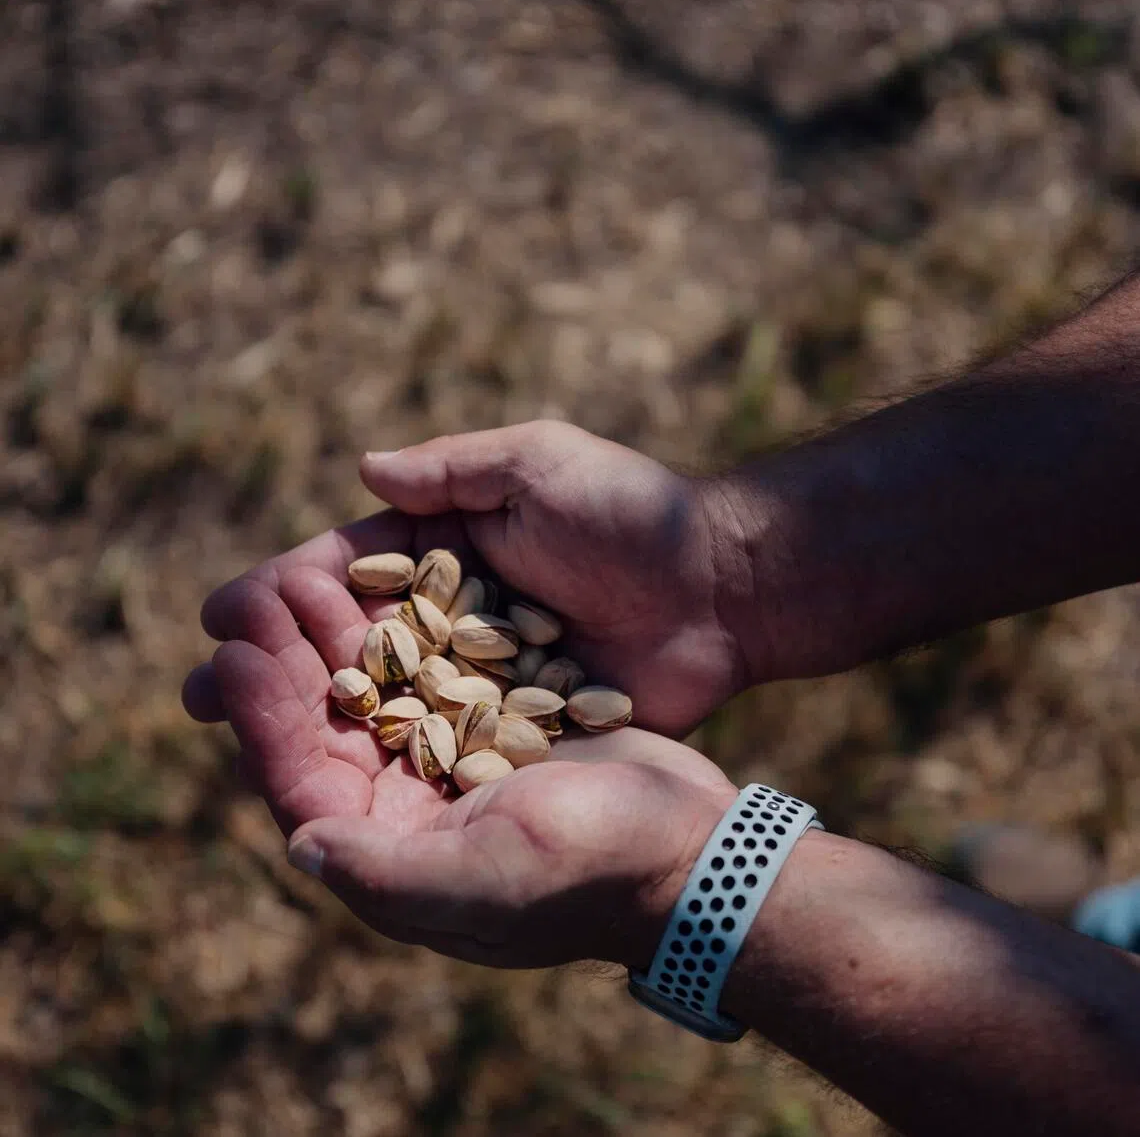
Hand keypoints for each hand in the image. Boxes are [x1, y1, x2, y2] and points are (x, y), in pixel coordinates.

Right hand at [185, 421, 757, 736]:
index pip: (348, 569)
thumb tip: (363, 468)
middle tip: (205, 689)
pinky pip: (442, 740)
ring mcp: (483, 674)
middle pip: (349, 641)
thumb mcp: (538, 465)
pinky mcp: (518, 723)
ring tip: (242, 740)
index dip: (285, 591)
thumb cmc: (632, 514)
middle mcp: (455, 614)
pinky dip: (389, 756)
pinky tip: (332, 784)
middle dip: (279, 662)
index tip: (225, 615)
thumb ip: (453, 471)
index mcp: (448, 548)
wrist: (722, 587)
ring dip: (314, 718)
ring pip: (383, 698)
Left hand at [207, 628, 735, 968]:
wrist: (694, 841)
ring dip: (332, 635)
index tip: (232, 656)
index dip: (261, 719)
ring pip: (370, 689)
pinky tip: (377, 580)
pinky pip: (425, 664)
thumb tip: (298, 843)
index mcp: (396, 851)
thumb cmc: (596, 867)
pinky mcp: (490, 721)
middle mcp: (411, 808)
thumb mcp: (490, 879)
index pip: (304, 782)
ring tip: (296, 576)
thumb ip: (387, 873)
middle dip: (284, 662)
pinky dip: (397, 625)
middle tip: (246, 599)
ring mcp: (450, 760)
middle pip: (326, 727)